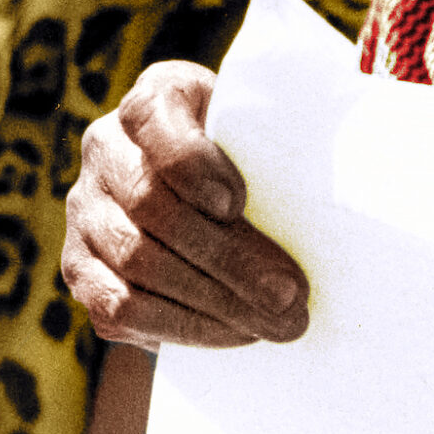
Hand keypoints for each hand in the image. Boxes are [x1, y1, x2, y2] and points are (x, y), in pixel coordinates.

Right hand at [63, 60, 308, 349]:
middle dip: (228, 257)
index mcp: (156, 99)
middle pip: (153, 204)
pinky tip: (232, 334)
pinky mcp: (80, 268)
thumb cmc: (256, 163)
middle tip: (290, 294)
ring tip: (275, 323)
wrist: (209, 206)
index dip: (192, 164)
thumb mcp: (268, 133)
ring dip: (213, 301)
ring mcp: (86, 209)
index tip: (238, 203)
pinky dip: (181, 327)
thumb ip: (293, 138)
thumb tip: (353, 169)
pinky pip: (119, 306)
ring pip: (138, 262)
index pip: (156, 120)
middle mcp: (106, 146)